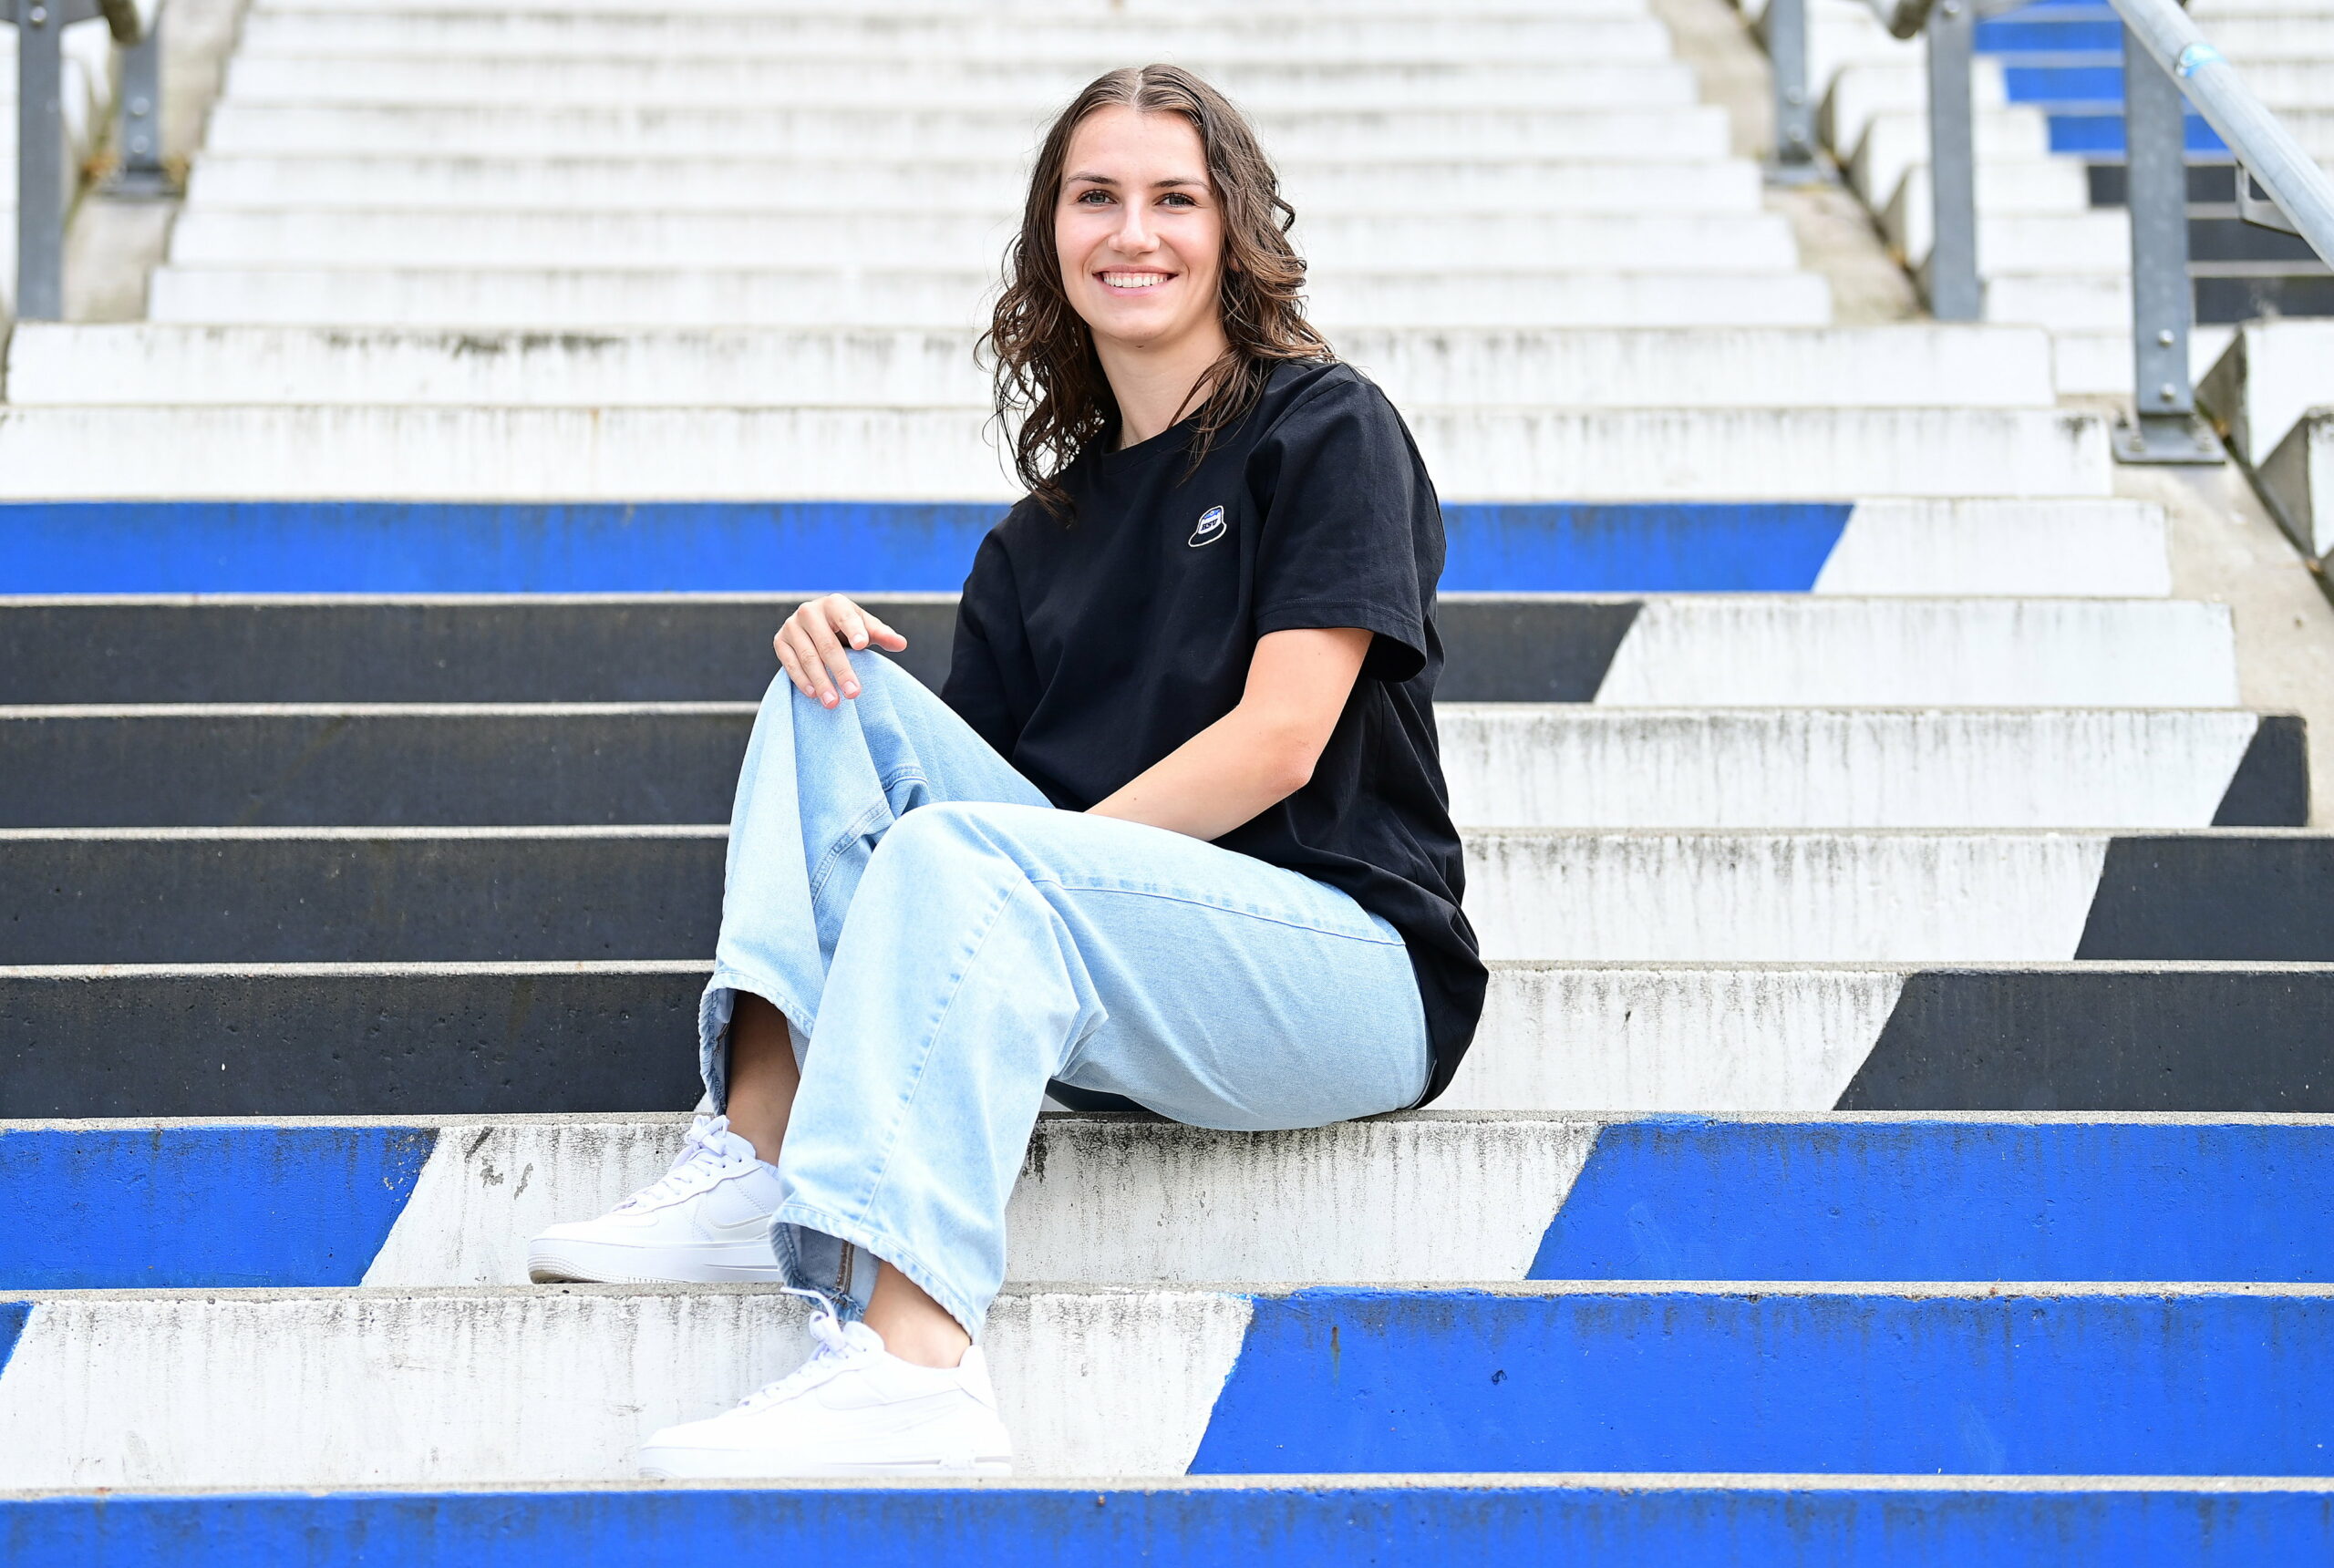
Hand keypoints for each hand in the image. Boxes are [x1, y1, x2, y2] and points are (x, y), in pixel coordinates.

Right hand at [774, 595, 908, 707]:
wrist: (816, 627)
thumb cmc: (847, 629)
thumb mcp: (865, 628)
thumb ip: (882, 635)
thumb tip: (901, 644)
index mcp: (834, 603)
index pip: (845, 617)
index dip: (854, 630)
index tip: (862, 645)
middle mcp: (809, 611)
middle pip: (826, 644)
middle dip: (841, 670)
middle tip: (854, 693)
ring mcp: (791, 625)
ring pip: (807, 656)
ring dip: (821, 681)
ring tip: (833, 702)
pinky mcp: (780, 641)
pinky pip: (789, 663)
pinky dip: (801, 680)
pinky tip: (813, 695)